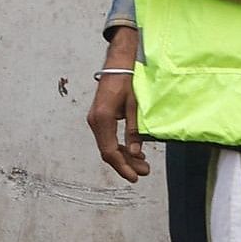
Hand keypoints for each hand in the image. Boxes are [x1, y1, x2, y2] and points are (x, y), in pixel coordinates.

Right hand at [89, 35, 148, 181]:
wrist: (117, 64)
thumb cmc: (126, 81)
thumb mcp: (134, 106)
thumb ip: (134, 131)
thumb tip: (137, 153)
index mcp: (103, 119)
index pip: (110, 151)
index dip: (122, 166)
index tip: (135, 177)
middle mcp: (95, 122)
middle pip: (107, 152)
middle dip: (126, 164)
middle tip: (145, 172)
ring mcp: (95, 120)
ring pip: (108, 146)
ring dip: (124, 157)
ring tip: (143, 165)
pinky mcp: (99, 118)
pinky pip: (107, 139)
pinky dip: (120, 147)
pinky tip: (133, 152)